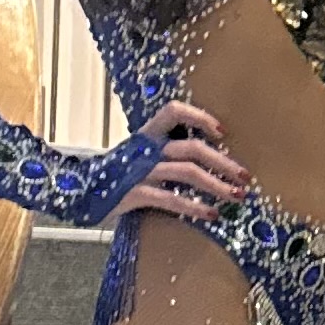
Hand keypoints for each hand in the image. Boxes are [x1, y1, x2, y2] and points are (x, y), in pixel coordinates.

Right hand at [114, 102, 247, 219]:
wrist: (79, 194)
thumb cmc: (119, 176)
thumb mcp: (140, 156)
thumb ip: (167, 153)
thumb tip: (210, 161)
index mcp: (147, 135)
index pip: (173, 110)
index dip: (199, 117)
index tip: (222, 133)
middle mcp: (145, 149)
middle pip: (191, 147)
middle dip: (223, 161)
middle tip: (245, 177)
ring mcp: (139, 171)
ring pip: (186, 171)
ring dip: (216, 184)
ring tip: (236, 196)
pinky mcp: (134, 194)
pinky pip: (169, 198)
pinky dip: (194, 207)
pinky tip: (211, 214)